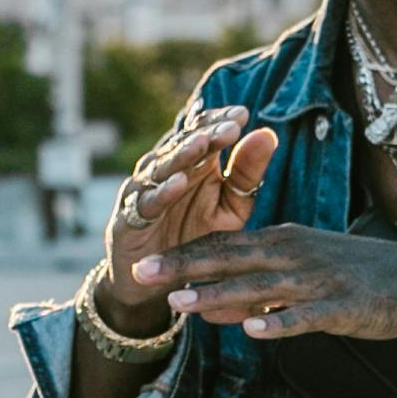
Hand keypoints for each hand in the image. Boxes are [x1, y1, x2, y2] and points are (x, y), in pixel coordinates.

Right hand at [96, 105, 275, 335]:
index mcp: (190, 164)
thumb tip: (268, 134)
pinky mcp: (127, 220)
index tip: (242, 114)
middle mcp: (164, 172)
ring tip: (202, 143)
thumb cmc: (195, 237)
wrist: (154, 283)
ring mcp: (143, 194)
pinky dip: (161, 193)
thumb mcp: (230, 208)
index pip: (202, 132)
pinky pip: (145, 204)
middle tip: (230, 125)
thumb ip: (246, 174)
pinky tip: (178, 183)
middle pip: (182, 145)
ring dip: (182, 155)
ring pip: (161, 168)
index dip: (219, 122)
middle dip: (206, 134)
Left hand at [138, 222, 396, 341]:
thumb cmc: (354, 274)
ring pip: (259, 287)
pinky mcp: (342, 306)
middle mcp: (295, 255)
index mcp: (284, 240)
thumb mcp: (302, 269)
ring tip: (181, 305)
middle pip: (231, 259)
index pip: (225, 245)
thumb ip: (257, 288)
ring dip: (218, 295)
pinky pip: (305, 316)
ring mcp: (318, 280)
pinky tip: (253, 331)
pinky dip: (279, 323)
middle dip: (185, 268)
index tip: (146, 265)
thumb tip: (211, 308)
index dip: (184, 256)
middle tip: (144, 275)